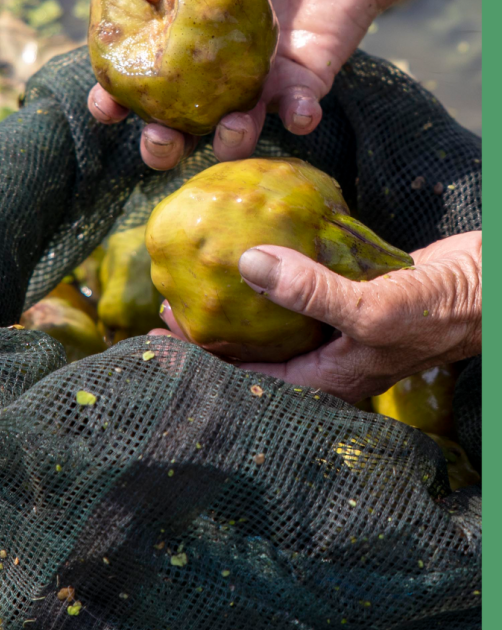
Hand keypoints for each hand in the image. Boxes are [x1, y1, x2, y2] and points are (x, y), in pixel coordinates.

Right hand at [88, 0, 384, 168]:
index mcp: (179, 49)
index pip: (136, 86)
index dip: (112, 102)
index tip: (106, 104)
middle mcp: (211, 80)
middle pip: (176, 131)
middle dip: (161, 146)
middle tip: (161, 137)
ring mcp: (256, 88)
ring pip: (234, 135)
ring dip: (228, 142)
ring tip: (232, 125)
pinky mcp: (303, 86)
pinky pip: (298, 112)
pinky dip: (298, 117)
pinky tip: (298, 111)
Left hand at [151, 231, 481, 404]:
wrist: (490, 284)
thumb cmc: (442, 311)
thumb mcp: (374, 309)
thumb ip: (311, 293)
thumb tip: (247, 266)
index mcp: (326, 378)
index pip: (247, 379)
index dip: (200, 359)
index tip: (159, 333)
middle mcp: (326, 359)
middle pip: (253, 353)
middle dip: (209, 333)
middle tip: (168, 302)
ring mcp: (338, 327)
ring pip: (274, 321)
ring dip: (237, 303)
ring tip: (198, 279)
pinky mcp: (349, 295)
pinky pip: (300, 288)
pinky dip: (274, 273)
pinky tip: (253, 250)